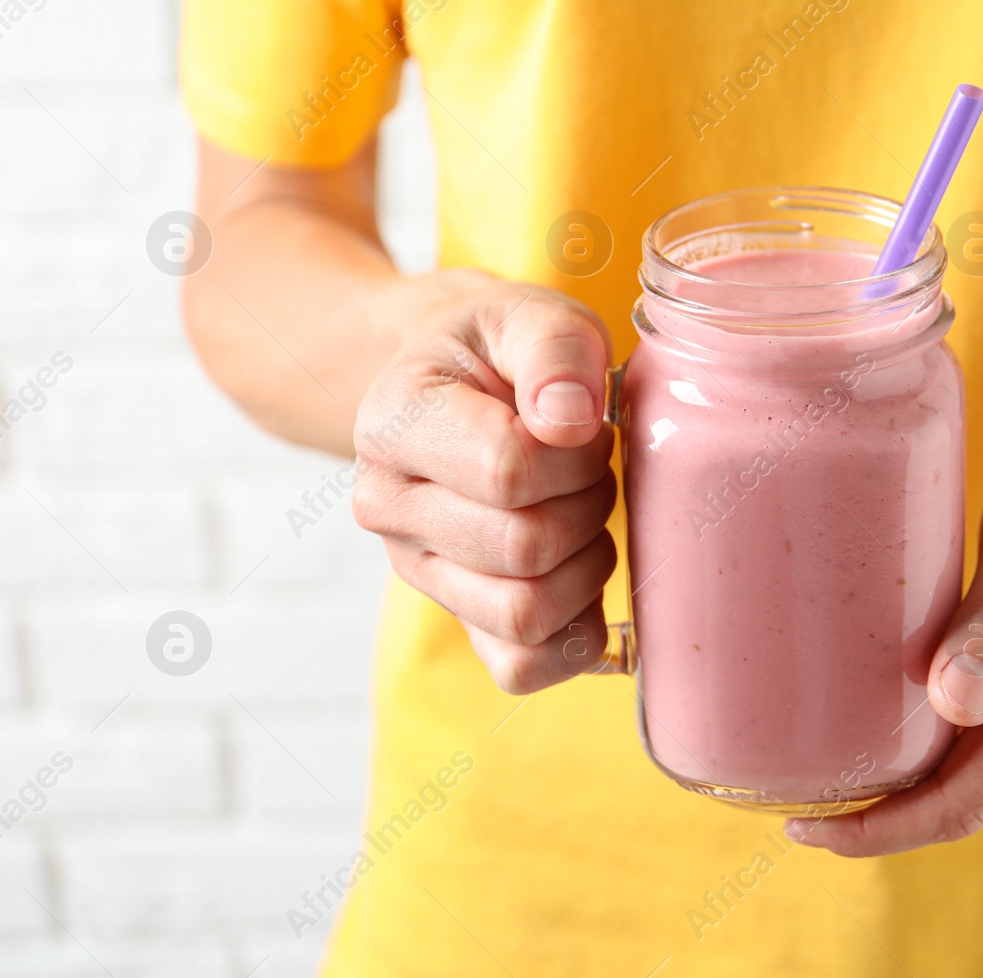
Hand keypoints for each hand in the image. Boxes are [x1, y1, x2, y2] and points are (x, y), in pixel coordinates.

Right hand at [350, 273, 617, 693]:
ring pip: (526, 614)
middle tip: (592, 467)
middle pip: (523, 548)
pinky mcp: (458, 619)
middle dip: (587, 503)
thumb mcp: (526, 314)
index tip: (582, 425)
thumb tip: (568, 422)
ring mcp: (420, 572)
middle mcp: (390, 509)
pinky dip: (573, 634)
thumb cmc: (500, 352)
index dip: (574, 453)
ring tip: (583, 512)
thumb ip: (553, 347)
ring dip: (586, 564)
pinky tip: (581, 576)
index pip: (507, 471)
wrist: (458, 385)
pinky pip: (521, 667)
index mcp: (395, 424)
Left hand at [791, 374, 982, 854]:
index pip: (959, 806)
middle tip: (798, 776)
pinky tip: (923, 713)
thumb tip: (952, 704)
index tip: (798, 826)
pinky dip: (967, 753)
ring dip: (926, 780)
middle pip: (971, 805)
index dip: (874, 830)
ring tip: (845, 744)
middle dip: (885, 807)